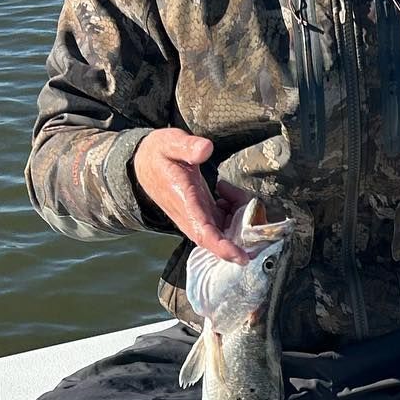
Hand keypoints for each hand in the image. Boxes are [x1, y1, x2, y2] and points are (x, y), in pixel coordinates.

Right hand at [131, 129, 249, 262]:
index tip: (242, 256)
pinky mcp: (203, 214)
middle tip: (255, 212)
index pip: (204, 233)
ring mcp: (198, 217)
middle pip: (220, 238)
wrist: (144, 164)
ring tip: (233, 192)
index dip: (224, 247)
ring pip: (225, 230)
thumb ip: (187, 146)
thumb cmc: (157, 154)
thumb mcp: (170, 143)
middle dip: (243, 234)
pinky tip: (227, 192)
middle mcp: (191, 216)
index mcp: (184, 202)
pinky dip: (235, 211)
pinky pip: (224, 222)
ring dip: (240, 217)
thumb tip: (206, 148)